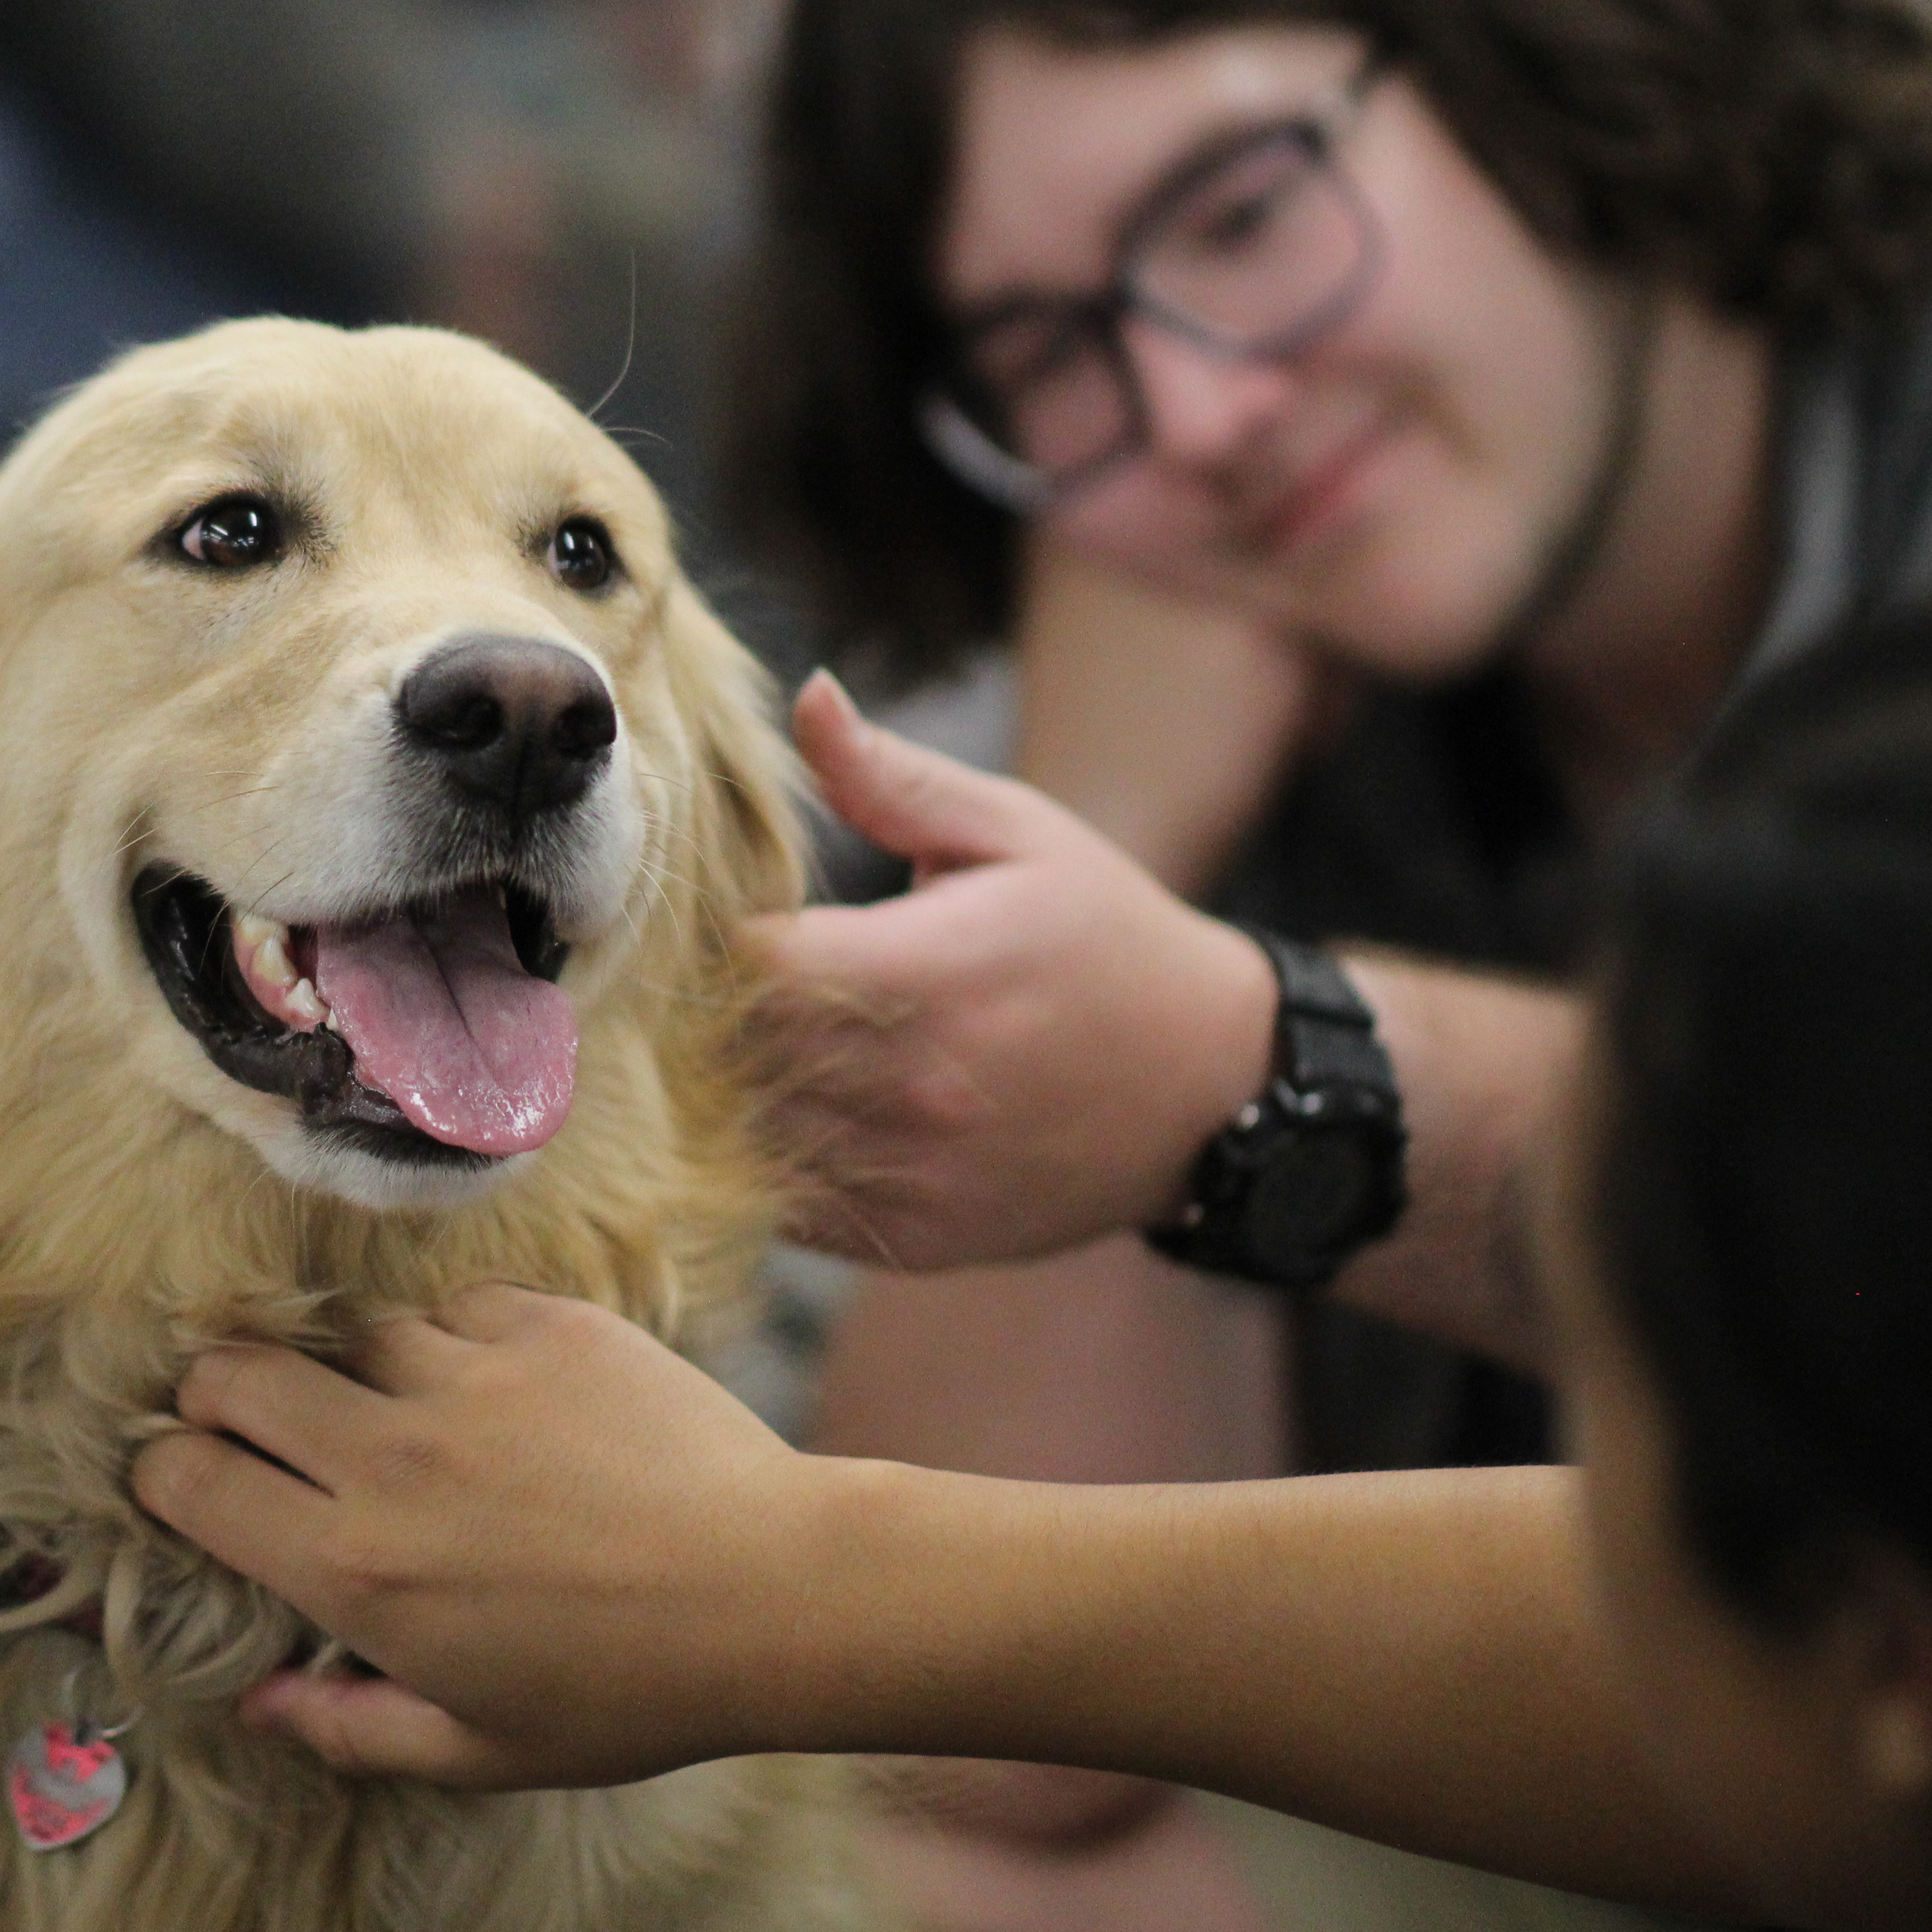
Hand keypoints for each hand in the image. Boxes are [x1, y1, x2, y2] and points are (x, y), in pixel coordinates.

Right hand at [129, 1283, 824, 1788]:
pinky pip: (453, 1308)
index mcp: (355, 1566)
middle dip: (219, 1395)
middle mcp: (391, 1457)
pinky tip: (497, 1394)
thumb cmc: (629, 1690)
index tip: (183, 1480)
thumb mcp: (480, 1748)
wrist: (775, 1593)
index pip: (190, 1479)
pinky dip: (454, 1343)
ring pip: (351, 1337)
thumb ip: (348, 1728)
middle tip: (253, 1425)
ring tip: (407, 1420)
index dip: (163, 1472)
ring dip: (355, 1374)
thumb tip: (260, 1702)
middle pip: (235, 1374)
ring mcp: (469, 1376)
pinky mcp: (544, 1324)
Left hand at [740, 672, 1278, 1270]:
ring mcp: (919, 1171)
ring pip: (757, 1139)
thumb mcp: (1017, 832)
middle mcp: (920, 1083)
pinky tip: (790, 1120)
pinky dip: (773, 1167)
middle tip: (722, 986)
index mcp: (935, 971)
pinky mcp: (920, 1236)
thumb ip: (894, 778)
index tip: (737, 920)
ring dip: (736, 1096)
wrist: (1213, 1084)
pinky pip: (795, 1210)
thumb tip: (809, 695)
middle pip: (742, 1054)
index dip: (727, 940)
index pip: (759, 965)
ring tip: (745, 1052)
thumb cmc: (1105, 936)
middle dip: (718, 1017)